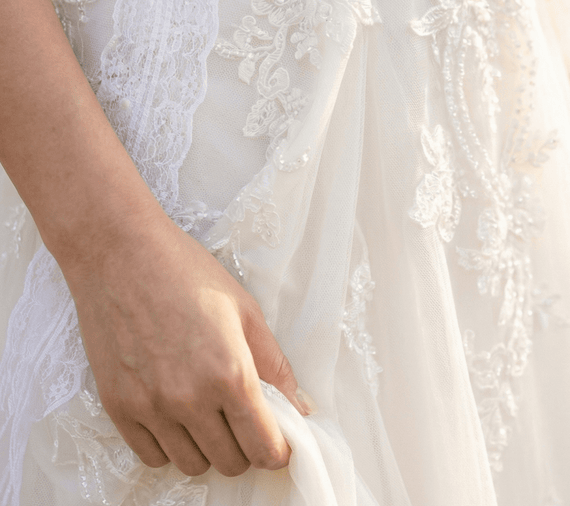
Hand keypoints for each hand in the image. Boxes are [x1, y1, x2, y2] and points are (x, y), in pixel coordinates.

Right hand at [63, 208, 312, 477]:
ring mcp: (150, 407)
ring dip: (208, 448)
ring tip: (209, 413)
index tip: (277, 440)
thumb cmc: (185, 270)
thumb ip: (275, 364)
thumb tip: (301, 406)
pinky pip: (152, 455)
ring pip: (192, 465)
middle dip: (246, 447)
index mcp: (230, 373)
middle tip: (243, 418)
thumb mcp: (244, 309)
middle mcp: (190, 399)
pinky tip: (176, 414)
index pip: (264, 447)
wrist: (121, 253)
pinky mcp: (118, 407)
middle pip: (231, 462)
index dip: (277, 450)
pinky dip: (170, 445)